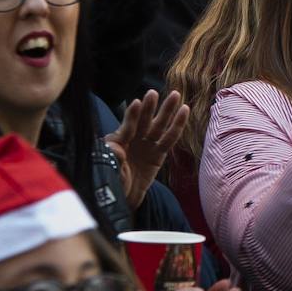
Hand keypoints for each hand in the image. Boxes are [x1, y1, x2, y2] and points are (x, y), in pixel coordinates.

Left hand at [105, 89, 188, 210]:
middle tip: (153, 93)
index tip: (136, 103)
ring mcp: (147, 145)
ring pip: (159, 125)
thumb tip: (117, 149)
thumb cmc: (112, 180)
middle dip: (149, 108)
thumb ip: (111, 158)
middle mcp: (133, 139)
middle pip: (143, 121)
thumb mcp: (108, 170)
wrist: (123, 197)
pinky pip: (170, 139)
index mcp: (118, 141)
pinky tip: (184, 111)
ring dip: (167, 111)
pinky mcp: (159, 154)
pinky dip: (177, 126)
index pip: (127, 126)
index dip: (131, 116)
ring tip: (175, 95)